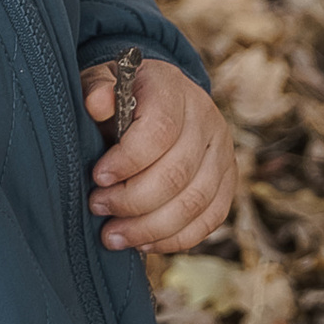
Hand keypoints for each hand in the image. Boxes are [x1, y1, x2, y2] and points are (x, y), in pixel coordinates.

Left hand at [82, 59, 235, 253]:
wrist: (159, 97)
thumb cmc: (122, 96)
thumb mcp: (102, 80)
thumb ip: (95, 87)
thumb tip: (97, 103)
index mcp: (173, 87)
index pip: (160, 129)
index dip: (128, 160)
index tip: (98, 176)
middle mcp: (205, 116)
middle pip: (177, 172)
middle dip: (131, 200)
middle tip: (97, 207)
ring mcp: (222, 149)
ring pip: (194, 201)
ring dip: (150, 228)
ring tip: (113, 236)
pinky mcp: (228, 178)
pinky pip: (211, 217)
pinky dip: (177, 238)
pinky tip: (144, 243)